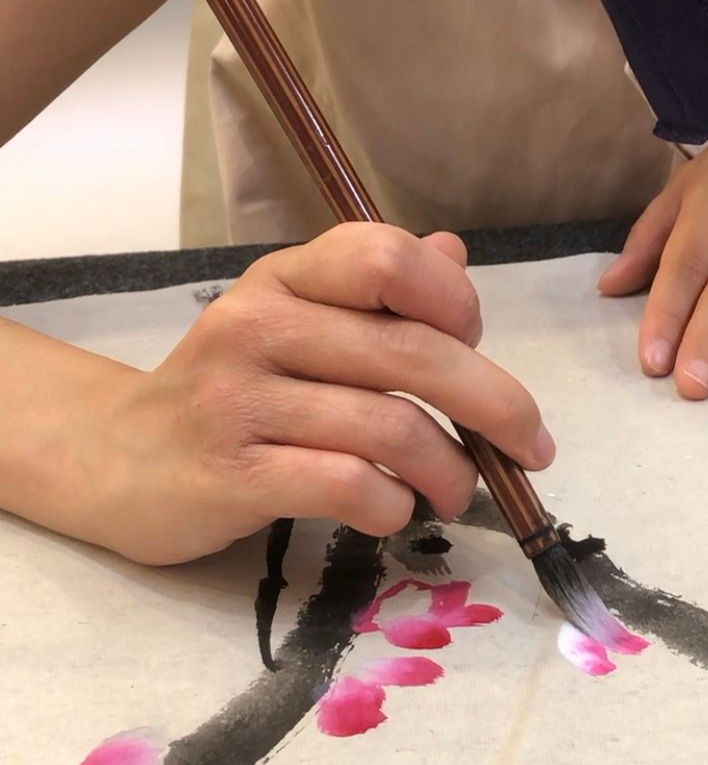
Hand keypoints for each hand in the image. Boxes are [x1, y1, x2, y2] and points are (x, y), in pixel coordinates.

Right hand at [102, 226, 554, 563]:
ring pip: (388, 428)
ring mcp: (240, 400)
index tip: (473, 343)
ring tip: (459, 491)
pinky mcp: (231, 474)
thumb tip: (455, 253)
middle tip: (531, 445)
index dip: (453, 301)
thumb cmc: (233, 387)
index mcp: (285, 277)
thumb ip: (376, 290)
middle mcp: (259, 324)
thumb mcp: (295, 318)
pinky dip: (394, 505)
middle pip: (411, 353)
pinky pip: (346, 485)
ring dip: (450, 470)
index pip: (387, 258)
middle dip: (495, 403)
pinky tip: (396, 510)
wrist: (118, 459)